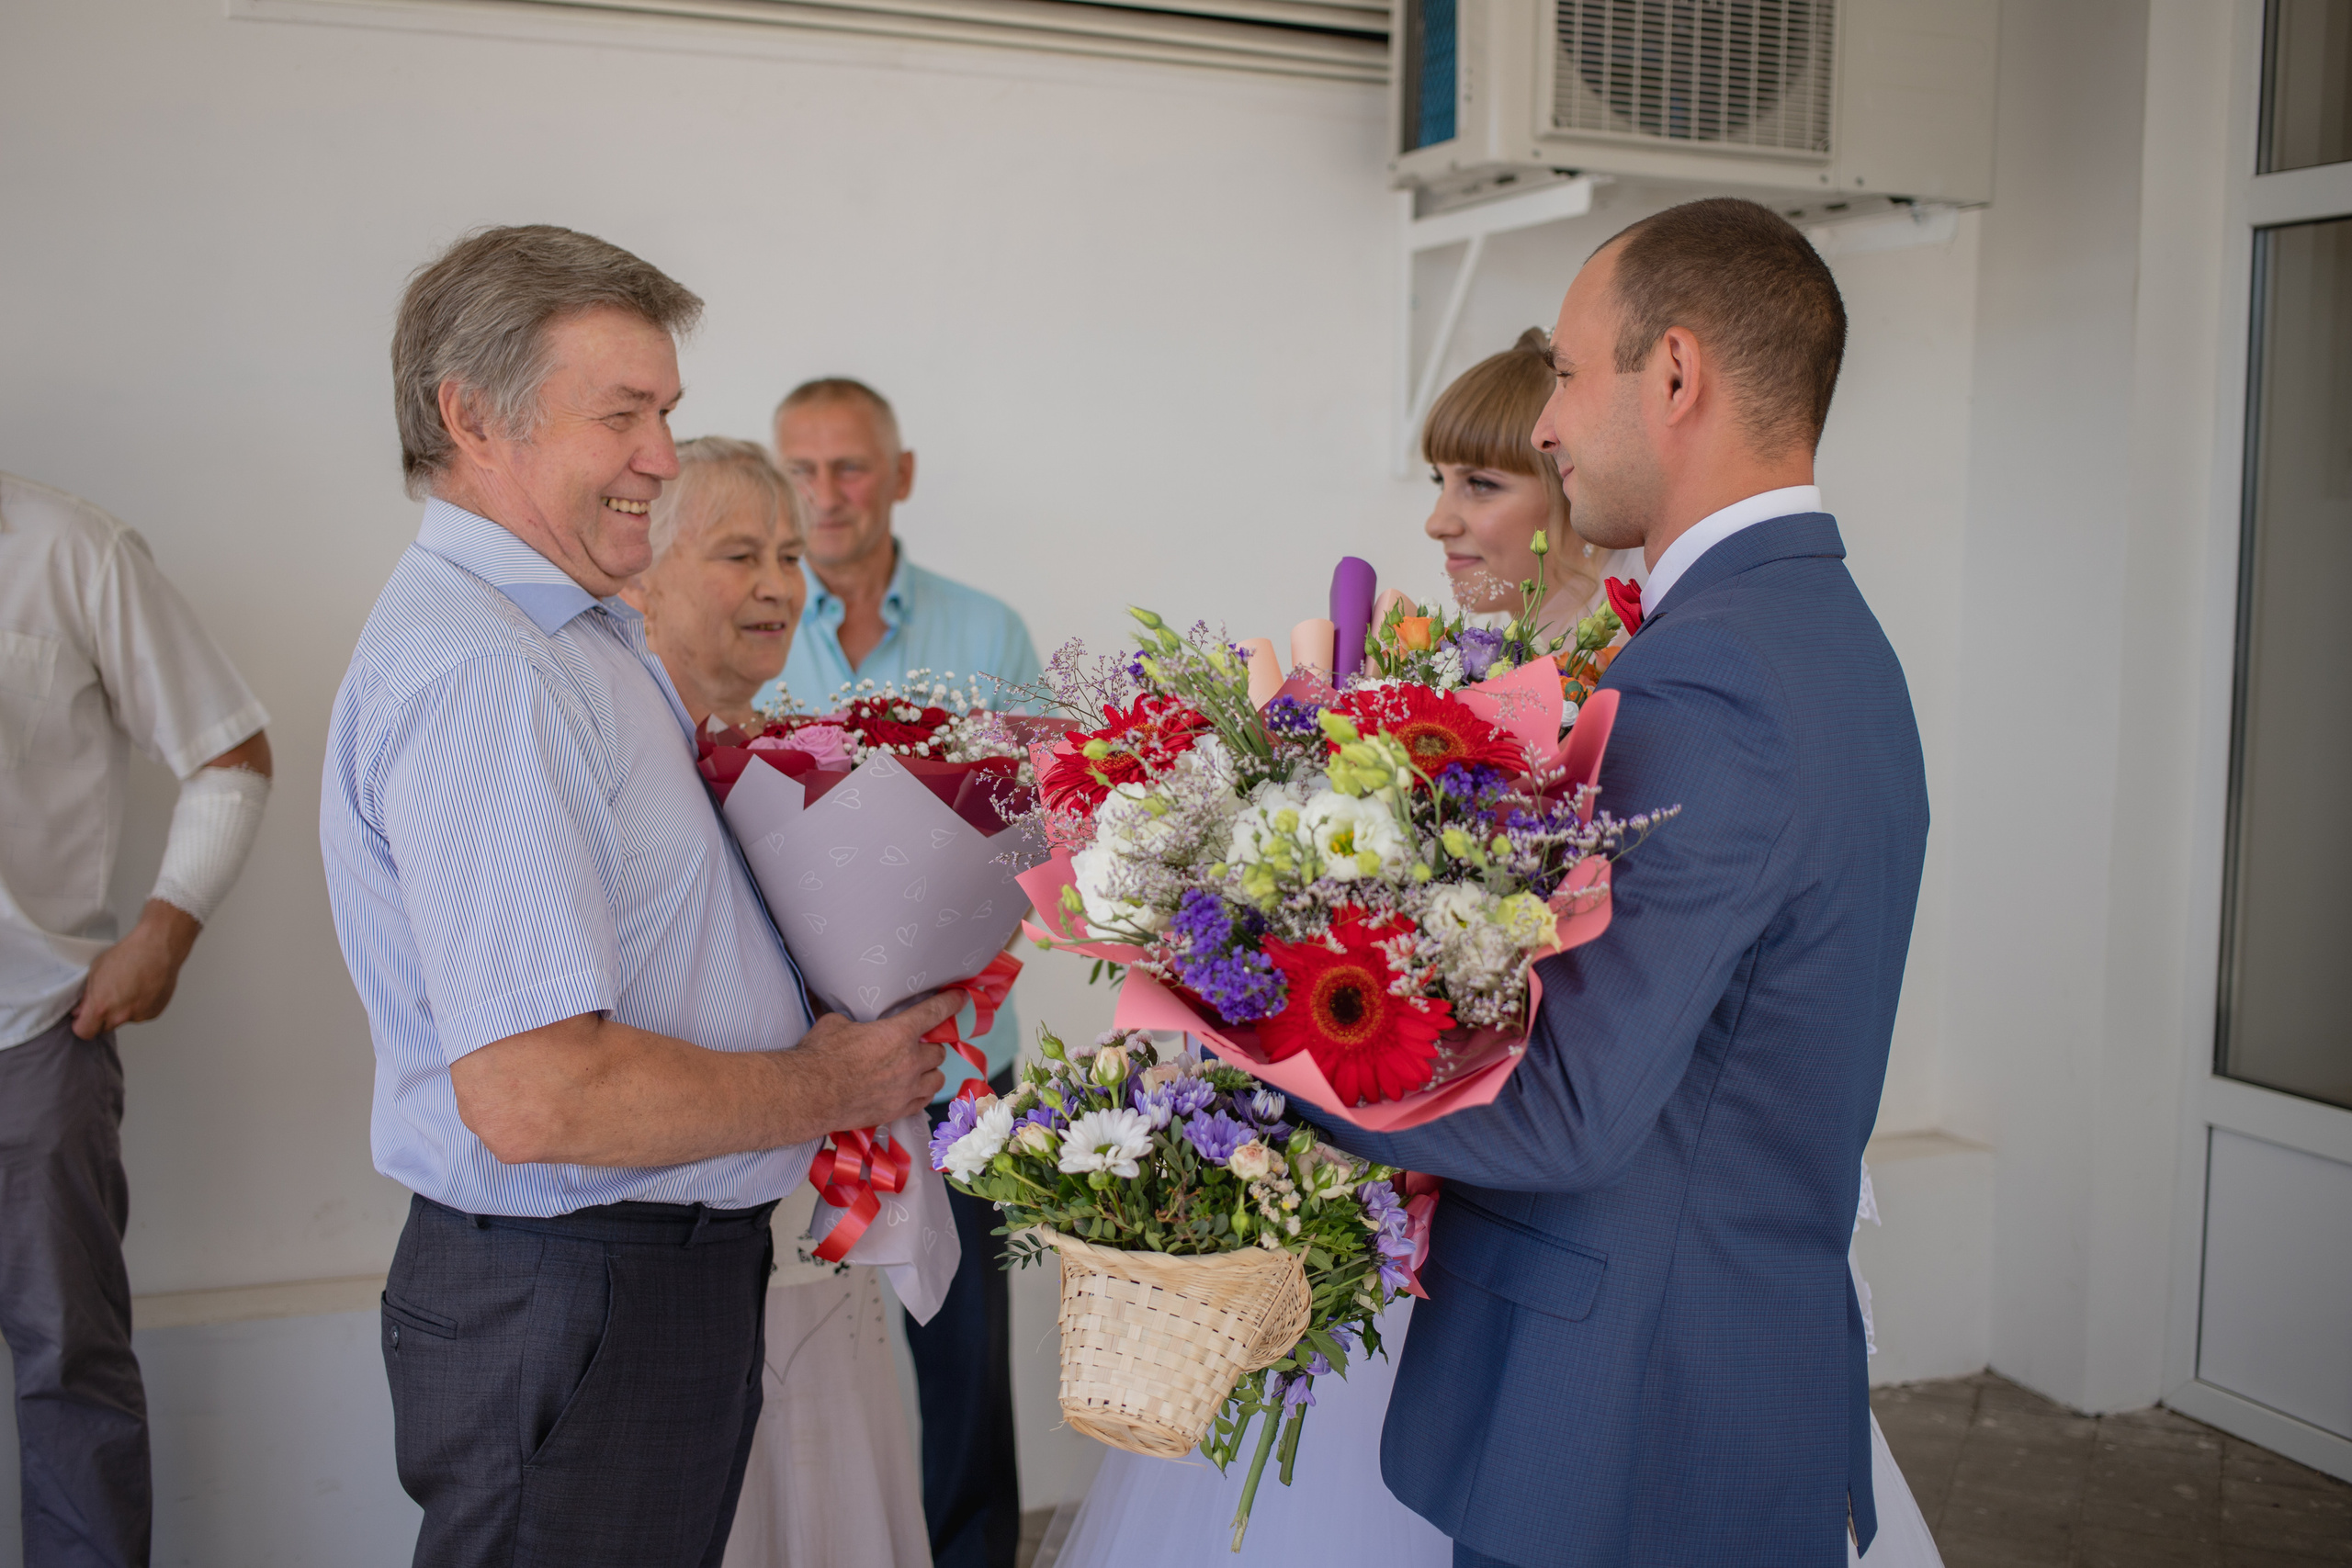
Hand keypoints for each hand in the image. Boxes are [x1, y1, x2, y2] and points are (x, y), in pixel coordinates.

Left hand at [73, 899, 200, 1038]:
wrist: (158, 947)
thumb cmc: (128, 955)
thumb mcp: (96, 972)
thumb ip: (87, 996)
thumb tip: (81, 1010)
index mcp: (101, 1007)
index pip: (85, 1032)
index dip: (82, 1025)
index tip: (83, 1019)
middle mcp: (121, 1015)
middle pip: (105, 1027)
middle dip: (103, 1018)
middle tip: (108, 998)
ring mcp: (140, 1014)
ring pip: (125, 1020)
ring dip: (124, 1010)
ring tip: (129, 988)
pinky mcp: (155, 1011)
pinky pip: (142, 1014)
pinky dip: (140, 1005)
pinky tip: (142, 988)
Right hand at [788, 992, 961, 1129]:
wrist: (809, 1095)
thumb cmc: (819, 1055)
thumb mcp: (836, 1024)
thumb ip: (855, 1024)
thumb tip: (851, 1025)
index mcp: (897, 1033)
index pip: (934, 1013)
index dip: (950, 1003)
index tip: (961, 998)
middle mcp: (909, 1061)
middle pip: (938, 1053)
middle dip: (930, 1048)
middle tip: (918, 1047)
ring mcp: (905, 1090)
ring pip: (936, 1080)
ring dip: (930, 1073)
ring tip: (917, 1071)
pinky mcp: (897, 1111)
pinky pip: (923, 1102)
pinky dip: (921, 1094)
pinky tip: (911, 1091)